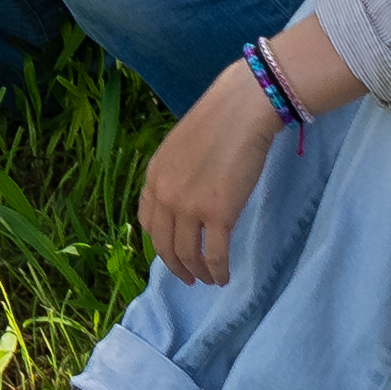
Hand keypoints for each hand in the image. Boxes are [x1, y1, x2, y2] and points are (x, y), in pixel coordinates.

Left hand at [136, 65, 291, 283]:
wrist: (242, 110)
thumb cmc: (219, 120)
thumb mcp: (180, 146)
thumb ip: (175, 173)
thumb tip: (185, 195)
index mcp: (154, 177)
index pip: (148, 222)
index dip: (159, 243)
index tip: (170, 252)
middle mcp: (165, 196)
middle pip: (164, 245)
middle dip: (176, 266)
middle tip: (188, 277)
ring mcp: (190, 207)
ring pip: (188, 255)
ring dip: (198, 273)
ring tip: (207, 279)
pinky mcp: (218, 215)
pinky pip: (215, 255)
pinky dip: (218, 271)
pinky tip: (224, 276)